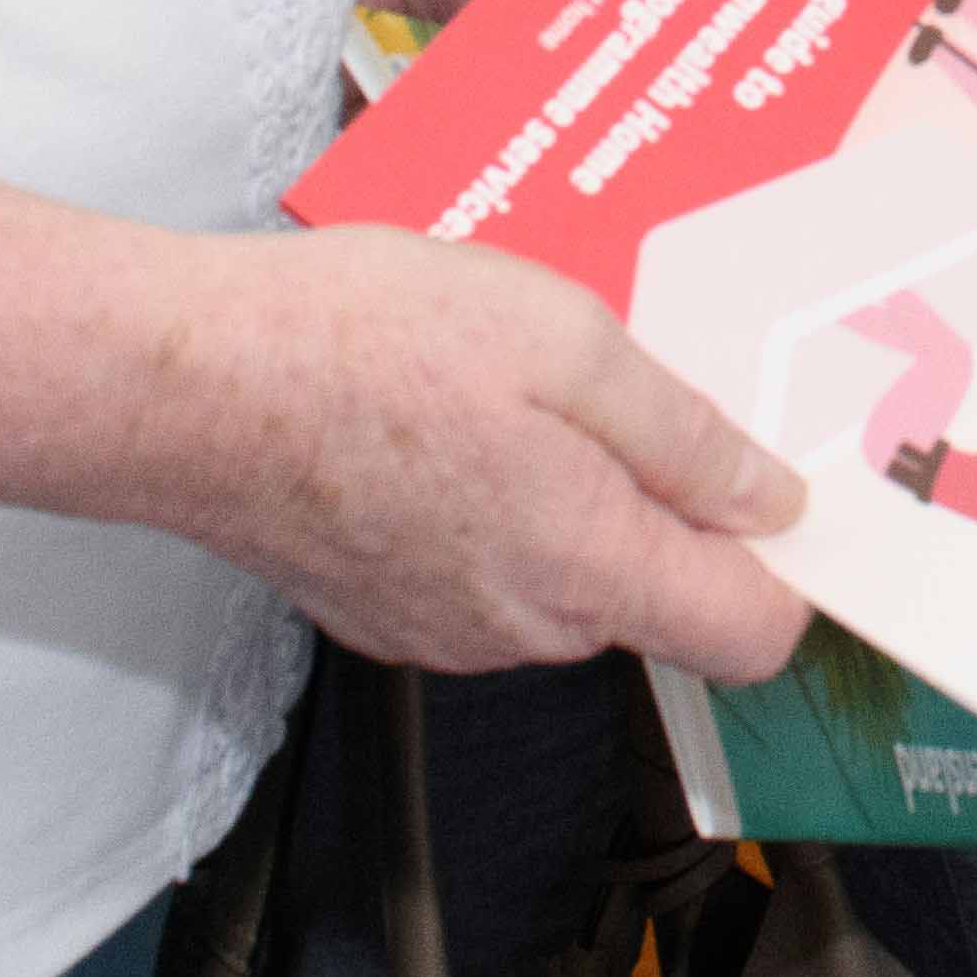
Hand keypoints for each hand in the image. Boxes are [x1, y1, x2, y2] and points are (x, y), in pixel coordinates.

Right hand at [149, 226, 810, 678]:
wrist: (184, 389)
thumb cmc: (366, 344)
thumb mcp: (566, 340)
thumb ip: (682, 434)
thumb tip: (768, 500)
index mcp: (592, 566)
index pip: (752, 637)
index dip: (791, 570)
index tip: (789, 493)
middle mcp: (528, 628)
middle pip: (659, 598)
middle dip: (669, 503)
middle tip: (627, 387)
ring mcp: (448, 631)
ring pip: (569, 578)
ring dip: (574, 494)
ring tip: (516, 385)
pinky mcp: (386, 609)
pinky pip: (487, 570)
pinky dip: (493, 505)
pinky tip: (446, 419)